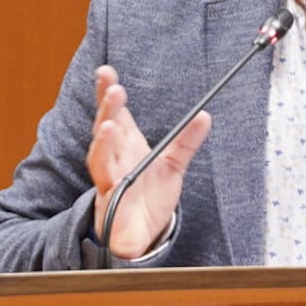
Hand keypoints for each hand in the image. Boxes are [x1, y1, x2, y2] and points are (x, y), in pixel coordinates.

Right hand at [87, 65, 209, 259]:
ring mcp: (109, 180)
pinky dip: (108, 178)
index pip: (116, 113)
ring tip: (109, 124)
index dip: (109, 93)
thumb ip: (186, 142)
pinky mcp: (110, 203)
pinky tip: (111, 168)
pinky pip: (107, 188)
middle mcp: (114, 159)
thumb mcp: (173, 165)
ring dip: (104, 142)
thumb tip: (204, 115)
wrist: (143, 234)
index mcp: (127, 145)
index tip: (106, 71)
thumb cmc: (151, 196)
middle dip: (107, 108)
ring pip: (100, 157)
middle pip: (105, 128)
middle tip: (112, 88)